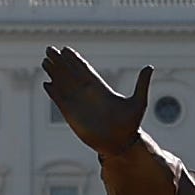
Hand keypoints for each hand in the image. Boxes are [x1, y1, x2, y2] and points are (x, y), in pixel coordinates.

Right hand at [39, 48, 153, 149]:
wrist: (120, 144)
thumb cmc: (130, 125)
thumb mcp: (138, 102)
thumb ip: (141, 84)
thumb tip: (150, 67)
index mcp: (100, 89)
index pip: (84, 70)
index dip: (74, 60)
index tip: (65, 49)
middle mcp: (87, 94)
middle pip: (70, 73)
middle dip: (60, 62)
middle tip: (50, 49)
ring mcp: (78, 104)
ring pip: (63, 84)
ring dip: (54, 73)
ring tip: (45, 61)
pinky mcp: (71, 115)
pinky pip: (60, 100)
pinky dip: (53, 92)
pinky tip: (46, 83)